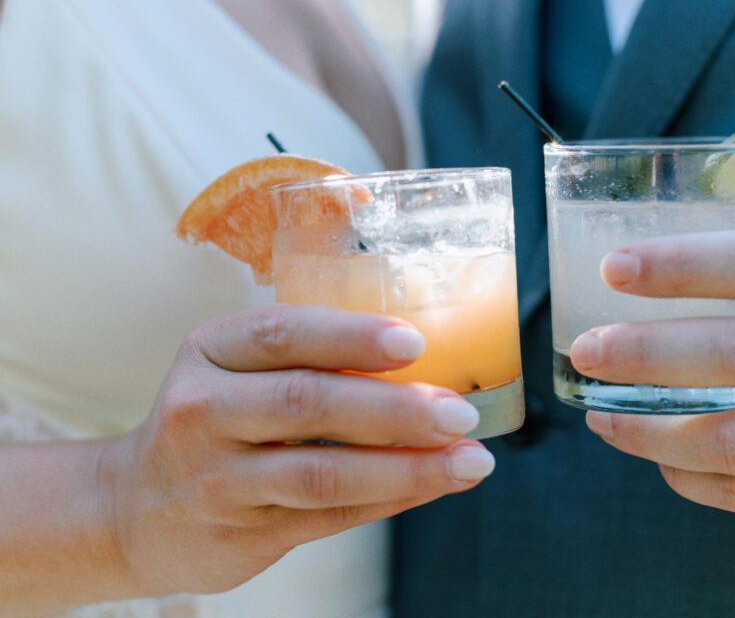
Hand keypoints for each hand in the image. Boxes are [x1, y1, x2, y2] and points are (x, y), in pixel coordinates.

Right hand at [102, 304, 492, 596]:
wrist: (133, 509)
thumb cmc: (214, 418)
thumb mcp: (234, 368)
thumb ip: (305, 356)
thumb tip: (423, 353)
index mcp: (210, 351)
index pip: (281, 332)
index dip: (351, 336)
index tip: (414, 342)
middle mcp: (204, 411)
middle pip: (306, 403)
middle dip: (393, 407)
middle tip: (460, 411)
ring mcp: (218, 479)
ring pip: (322, 473)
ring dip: (406, 467)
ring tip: (470, 460)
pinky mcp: (241, 533)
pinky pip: (328, 516)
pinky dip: (389, 498)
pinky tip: (434, 484)